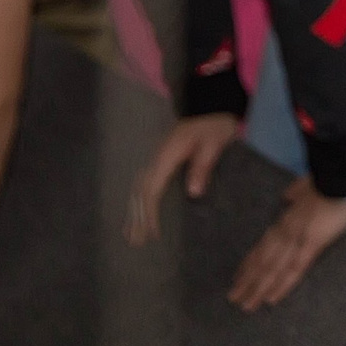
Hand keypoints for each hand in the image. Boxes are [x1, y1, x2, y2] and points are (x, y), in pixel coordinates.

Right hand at [128, 112, 241, 243]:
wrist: (213, 103)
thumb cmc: (216, 124)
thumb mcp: (214, 144)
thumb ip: (203, 166)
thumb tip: (193, 192)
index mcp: (167, 155)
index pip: (153, 189)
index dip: (150, 213)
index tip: (150, 233)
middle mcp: (157, 157)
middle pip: (141, 191)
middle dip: (136, 216)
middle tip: (134, 242)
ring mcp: (158, 157)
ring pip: (140, 187)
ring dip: (135, 209)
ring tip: (130, 233)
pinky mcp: (163, 158)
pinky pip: (147, 182)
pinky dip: (141, 199)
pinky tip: (139, 210)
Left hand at [227, 177, 345, 311]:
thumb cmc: (334, 179)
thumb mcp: (310, 184)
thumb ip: (298, 192)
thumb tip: (287, 196)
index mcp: (288, 218)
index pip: (265, 244)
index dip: (251, 261)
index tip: (240, 275)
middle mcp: (287, 229)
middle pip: (263, 259)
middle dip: (248, 280)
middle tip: (233, 298)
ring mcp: (297, 237)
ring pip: (272, 267)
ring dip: (258, 287)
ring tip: (245, 305)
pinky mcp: (312, 243)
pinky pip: (294, 268)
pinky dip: (281, 284)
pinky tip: (271, 299)